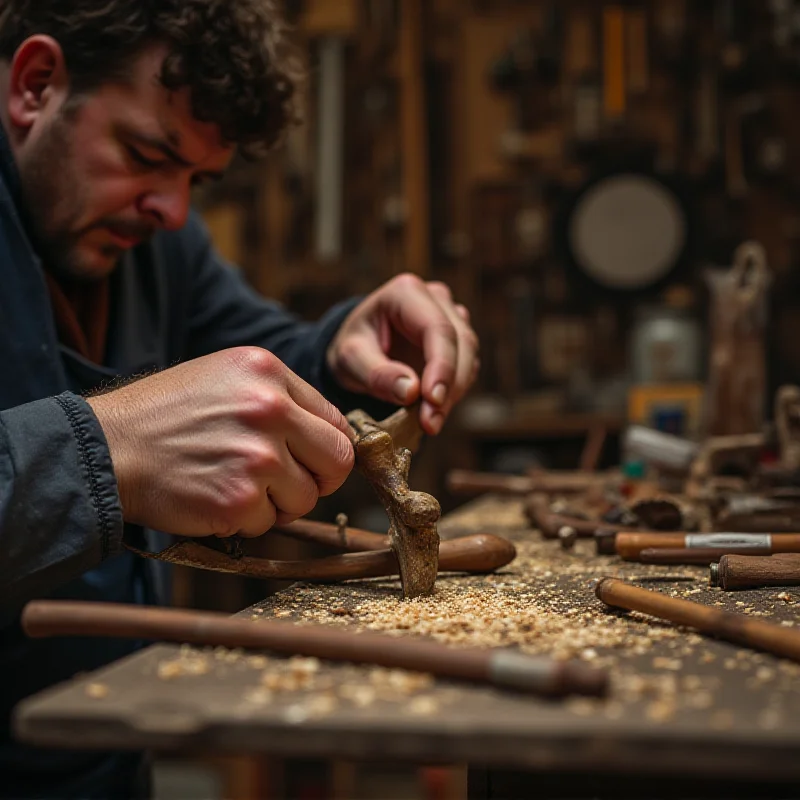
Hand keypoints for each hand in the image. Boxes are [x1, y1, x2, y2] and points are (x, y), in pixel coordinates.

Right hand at [87, 347, 353, 537]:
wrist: (108, 448)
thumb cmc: (165, 416)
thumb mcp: (226, 379)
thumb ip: (281, 398)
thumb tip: (329, 434)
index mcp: (268, 371)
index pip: (336, 422)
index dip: (325, 449)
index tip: (308, 461)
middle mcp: (269, 408)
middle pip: (337, 462)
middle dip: (316, 480)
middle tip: (283, 484)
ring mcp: (257, 455)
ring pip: (305, 498)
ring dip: (276, 503)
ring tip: (235, 484)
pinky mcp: (238, 498)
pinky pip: (267, 523)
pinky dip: (245, 521)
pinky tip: (214, 498)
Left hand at [326, 274, 478, 433]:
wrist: (358, 350)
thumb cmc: (352, 348)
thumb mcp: (350, 360)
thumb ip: (377, 375)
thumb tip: (412, 391)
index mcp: (406, 292)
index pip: (437, 329)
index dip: (442, 367)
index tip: (433, 401)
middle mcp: (436, 298)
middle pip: (461, 343)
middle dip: (450, 387)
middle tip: (431, 423)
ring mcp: (451, 316)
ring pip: (469, 356)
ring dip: (454, 393)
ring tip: (429, 421)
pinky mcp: (458, 340)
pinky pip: (466, 367)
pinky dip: (454, 392)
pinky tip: (433, 410)